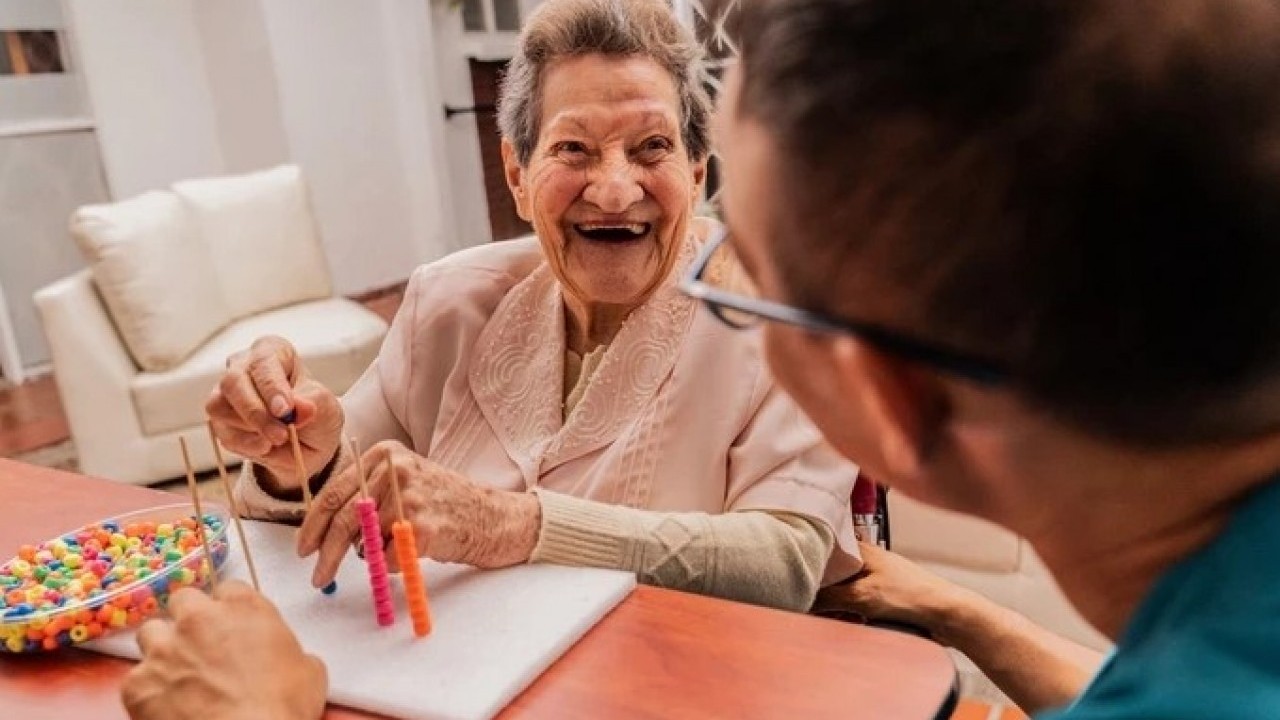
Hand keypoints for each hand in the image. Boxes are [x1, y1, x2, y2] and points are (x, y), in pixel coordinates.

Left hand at [122, 581, 326, 719]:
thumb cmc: (283, 707)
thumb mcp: (309, 670)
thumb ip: (289, 650)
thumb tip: (286, 661)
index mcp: (244, 608)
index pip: (229, 588)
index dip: (230, 609)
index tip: (233, 626)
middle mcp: (200, 619)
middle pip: (183, 600)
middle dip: (189, 619)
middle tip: (201, 645)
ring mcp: (165, 649)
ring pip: (150, 632)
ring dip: (162, 648)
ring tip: (176, 673)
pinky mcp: (139, 684)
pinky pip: (135, 679)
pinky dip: (147, 691)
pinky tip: (166, 707)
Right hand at [206, 336, 343, 487]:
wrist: (310, 443)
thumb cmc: (316, 413)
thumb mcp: (326, 406)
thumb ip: (313, 403)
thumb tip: (299, 407)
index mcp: (271, 351)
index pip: (263, 362)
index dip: (272, 387)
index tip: (285, 410)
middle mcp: (243, 367)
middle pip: (233, 382)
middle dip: (257, 412)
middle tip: (281, 434)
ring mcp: (226, 395)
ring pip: (219, 407)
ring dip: (251, 430)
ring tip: (279, 439)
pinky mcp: (220, 422)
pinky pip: (224, 434)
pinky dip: (246, 445)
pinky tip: (267, 447)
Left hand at [297, 441, 541, 587]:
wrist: (493, 516)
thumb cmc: (444, 504)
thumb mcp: (404, 482)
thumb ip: (365, 496)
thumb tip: (321, 530)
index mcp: (385, 454)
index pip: (334, 492)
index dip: (313, 525)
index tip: (304, 549)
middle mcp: (395, 470)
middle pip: (343, 518)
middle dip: (326, 553)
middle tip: (317, 577)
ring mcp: (410, 496)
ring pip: (366, 542)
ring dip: (375, 556)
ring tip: (398, 549)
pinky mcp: (422, 526)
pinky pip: (389, 559)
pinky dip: (397, 564)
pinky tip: (421, 550)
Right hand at [813, 542, 966, 631]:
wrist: (947, 614)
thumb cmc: (914, 595)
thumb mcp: (862, 597)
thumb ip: (828, 597)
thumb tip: (800, 598)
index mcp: (860, 548)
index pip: (822, 550)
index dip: (807, 562)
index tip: (793, 575)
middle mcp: (864, 559)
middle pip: (829, 572)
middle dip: (818, 588)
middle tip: (806, 601)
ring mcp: (872, 578)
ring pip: (839, 589)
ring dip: (832, 603)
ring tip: (826, 614)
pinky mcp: (878, 596)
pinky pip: (851, 602)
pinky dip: (845, 611)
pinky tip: (844, 620)